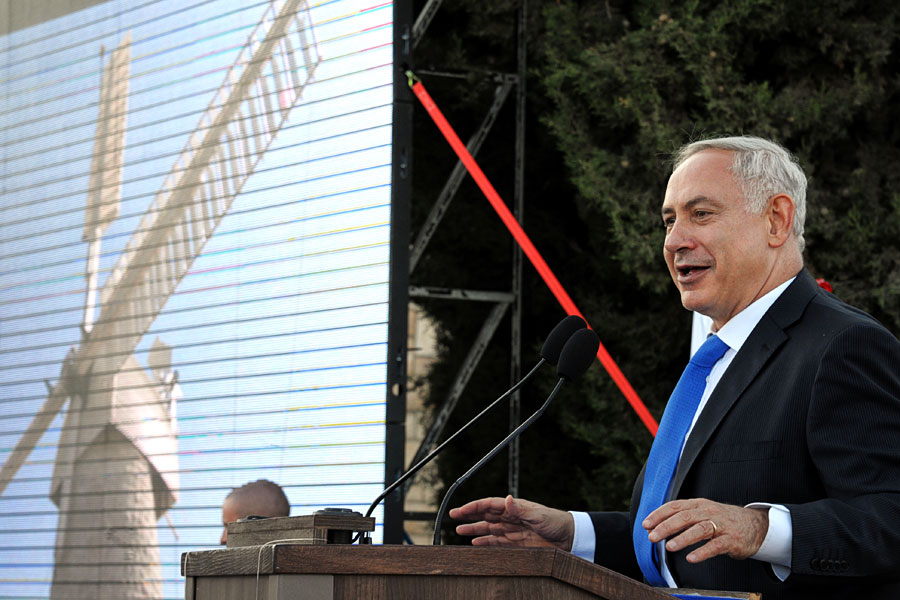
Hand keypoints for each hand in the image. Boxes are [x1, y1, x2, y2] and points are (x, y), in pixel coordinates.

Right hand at [450, 495, 574, 550]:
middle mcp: (510, 517)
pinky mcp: (516, 543)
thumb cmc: (555, 521)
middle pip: (484, 515)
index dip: (473, 506)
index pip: (488, 505)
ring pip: (488, 529)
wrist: (568, 537)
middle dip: (469, 515)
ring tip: (459, 530)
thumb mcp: (537, 514)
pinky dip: (485, 542)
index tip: (460, 510)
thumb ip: (519, 509)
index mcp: (513, 507)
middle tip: (452, 515)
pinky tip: (475, 543)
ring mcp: (512, 530)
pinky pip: (496, 542)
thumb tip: (505, 499)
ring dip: (474, 529)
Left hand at [642, 498, 767, 563]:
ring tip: (669, 547)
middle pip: (684, 517)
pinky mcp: (731, 540)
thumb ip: (682, 517)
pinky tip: (691, 558)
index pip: (675, 506)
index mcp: (698, 504)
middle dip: (666, 527)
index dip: (659, 515)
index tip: (646, 524)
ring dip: (682, 538)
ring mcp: (720, 525)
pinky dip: (702, 552)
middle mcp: (708, 512)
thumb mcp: (702, 513)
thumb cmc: (722, 520)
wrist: (754, 525)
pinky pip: (715, 546)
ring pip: (699, 529)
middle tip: (652, 536)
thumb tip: (656, 526)